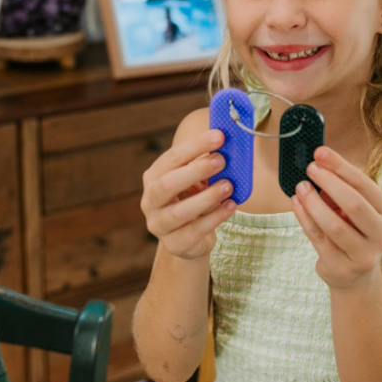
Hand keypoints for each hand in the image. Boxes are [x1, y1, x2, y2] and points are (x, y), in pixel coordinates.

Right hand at [141, 129, 236, 259]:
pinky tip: (231, 206)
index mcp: (154, 177)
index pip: (171, 158)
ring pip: (179, 212)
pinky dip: (214, 218)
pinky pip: (194, 231)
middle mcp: (150, 200)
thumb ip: (208, 164)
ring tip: (228, 186)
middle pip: (167, 184)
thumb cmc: (195, 199)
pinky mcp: (173, 245)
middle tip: (221, 159)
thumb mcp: (199, 180)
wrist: (191, 238)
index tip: (219, 136)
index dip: (195, 146)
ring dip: (206, 197)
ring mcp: (158, 225)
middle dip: (195, 170)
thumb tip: (230, 145)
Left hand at [291, 145, 381, 289]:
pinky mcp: (341, 267)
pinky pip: (318, 238)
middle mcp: (380, 234)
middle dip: (329, 182)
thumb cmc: (353, 231)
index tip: (320, 152)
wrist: (356, 277)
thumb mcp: (355, 210)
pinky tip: (296, 203)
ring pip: (334, 225)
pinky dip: (304, 218)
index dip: (341, 167)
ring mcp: (363, 254)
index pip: (364, 185)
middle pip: (354, 204)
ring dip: (313, 202)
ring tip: (300, 186)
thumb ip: (342, 190)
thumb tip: (319, 165)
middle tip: (310, 168)